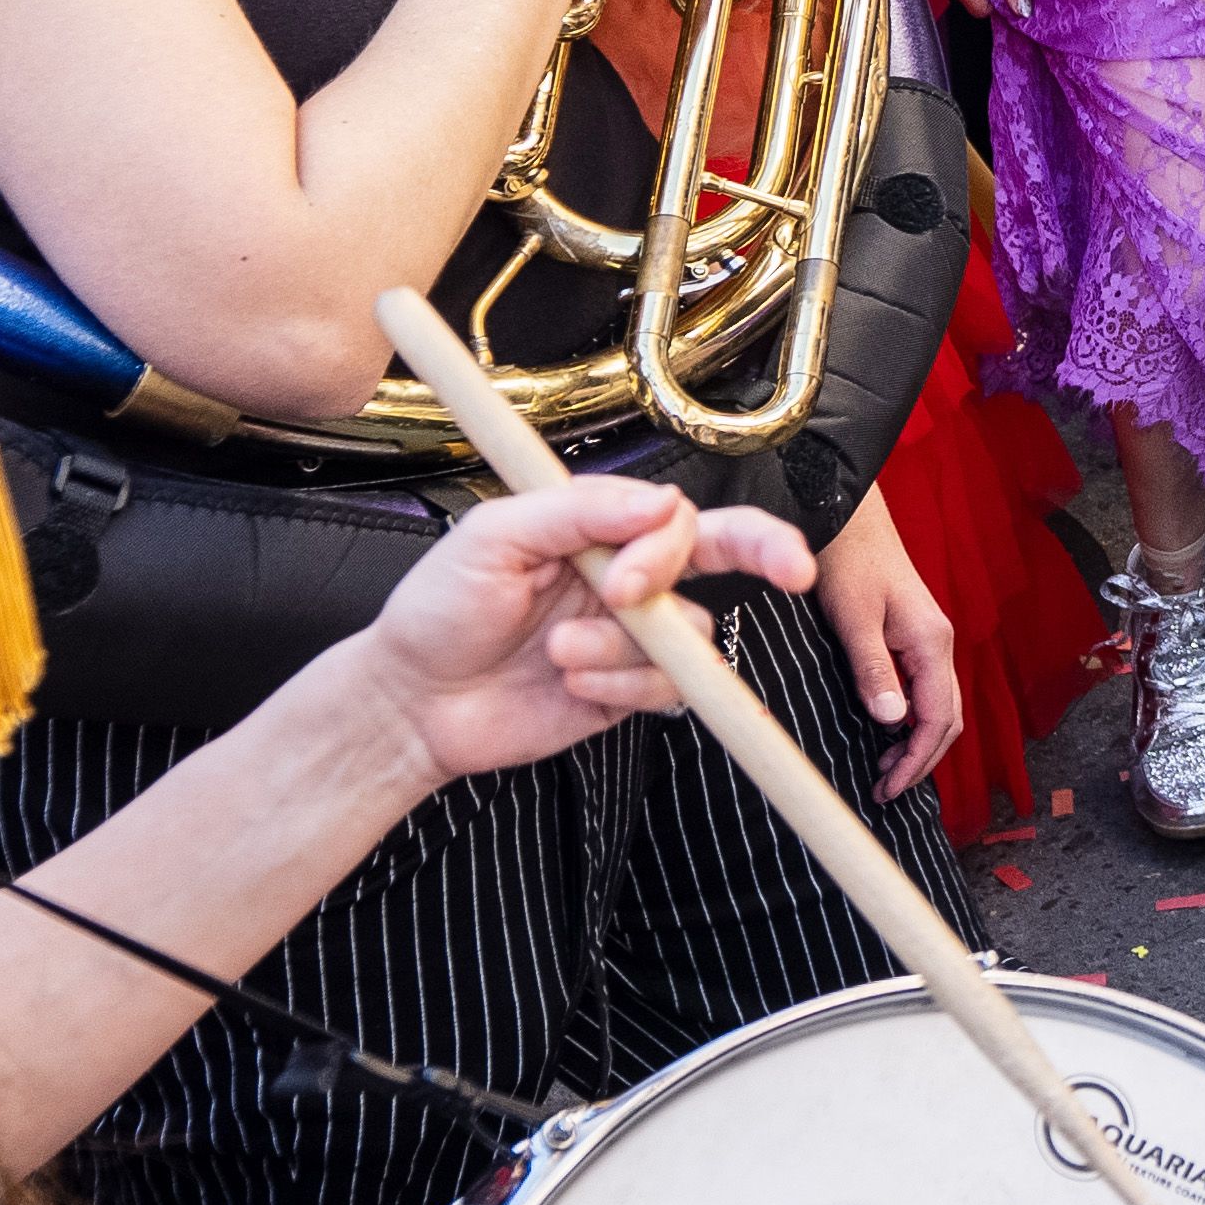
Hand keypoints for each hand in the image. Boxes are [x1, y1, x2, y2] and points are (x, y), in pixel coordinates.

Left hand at [339, 476, 818, 786]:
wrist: (412, 703)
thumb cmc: (439, 610)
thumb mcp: (493, 538)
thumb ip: (578, 510)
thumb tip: (661, 501)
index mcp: (597, 527)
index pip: (674, 516)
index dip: (667, 544)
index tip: (626, 580)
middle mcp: (627, 575)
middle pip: (728, 549)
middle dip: (770, 551)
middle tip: (793, 569)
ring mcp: (634, 635)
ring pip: (689, 635)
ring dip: (625, 649)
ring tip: (558, 656)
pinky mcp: (630, 691)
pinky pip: (670, 689)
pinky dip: (623, 687)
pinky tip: (572, 684)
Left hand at [812, 486, 962, 796]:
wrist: (848, 517)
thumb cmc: (848, 560)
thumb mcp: (854, 618)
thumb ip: (874, 669)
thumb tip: (893, 722)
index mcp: (931, 642)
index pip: (939, 718)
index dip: (917, 761)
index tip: (890, 789)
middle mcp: (938, 643)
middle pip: (947, 718)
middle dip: (922, 759)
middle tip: (885, 789)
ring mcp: (928, 640)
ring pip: (938, 705)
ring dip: (917, 742)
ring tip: (884, 769)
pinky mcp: (912, 636)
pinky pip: (924, 689)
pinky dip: (912, 720)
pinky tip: (887, 729)